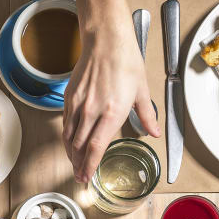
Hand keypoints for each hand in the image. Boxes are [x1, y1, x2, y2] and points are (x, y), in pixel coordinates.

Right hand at [63, 21, 159, 182]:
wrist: (106, 40)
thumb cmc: (126, 61)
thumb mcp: (143, 91)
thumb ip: (147, 116)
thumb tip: (154, 133)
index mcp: (112, 112)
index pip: (96, 147)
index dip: (89, 166)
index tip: (87, 178)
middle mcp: (92, 111)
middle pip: (79, 147)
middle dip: (78, 165)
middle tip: (80, 178)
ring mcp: (78, 104)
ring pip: (69, 137)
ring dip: (70, 154)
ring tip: (74, 165)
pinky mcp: (70, 97)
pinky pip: (65, 123)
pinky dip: (66, 137)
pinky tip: (69, 143)